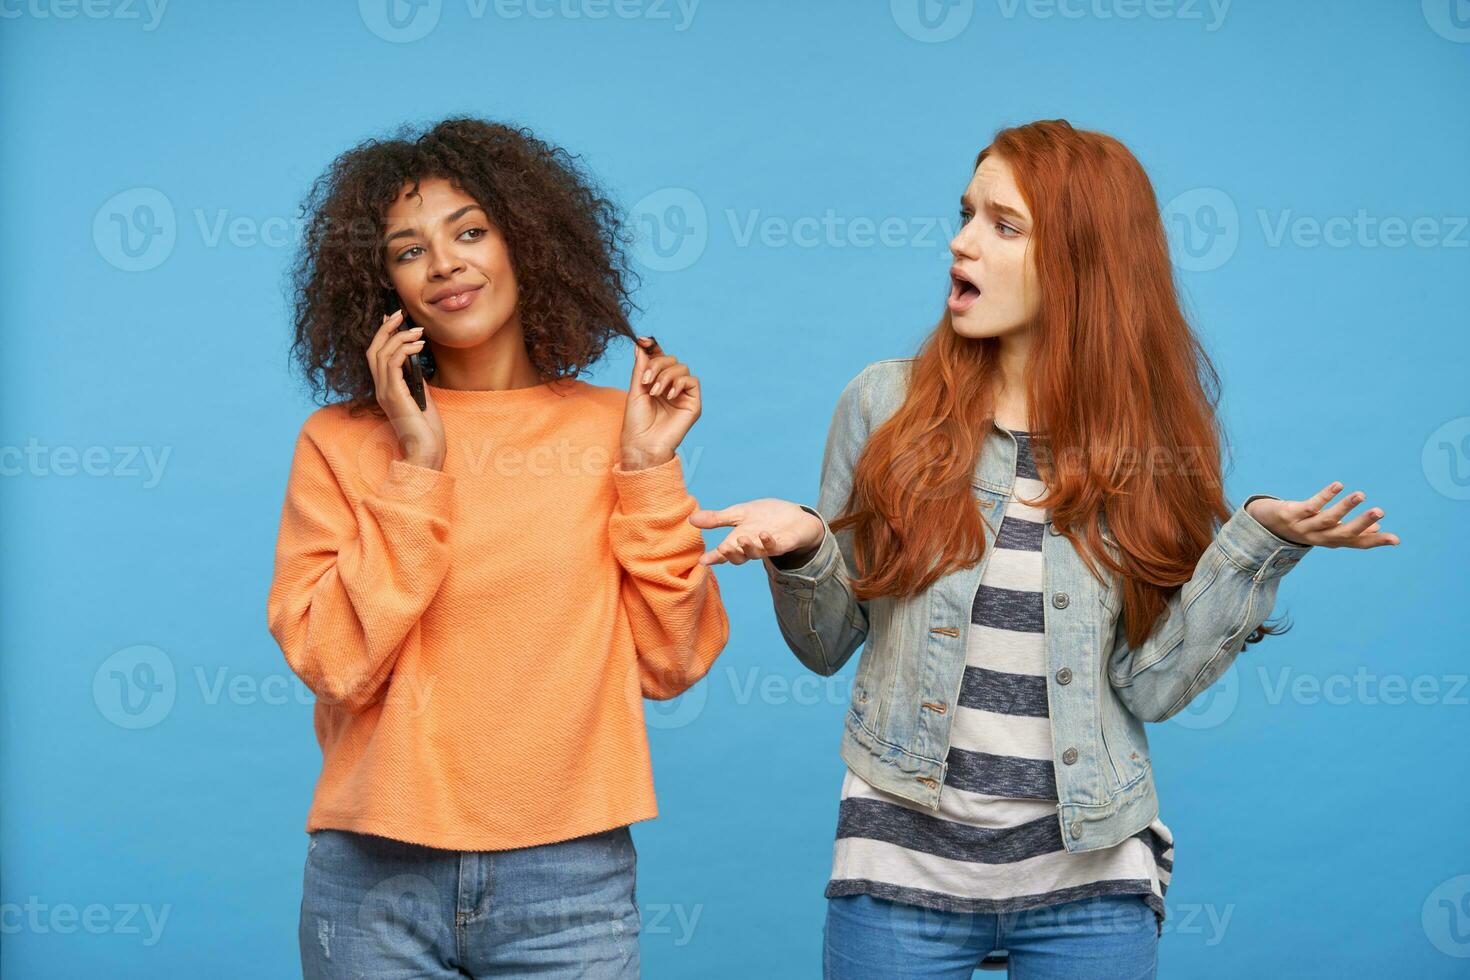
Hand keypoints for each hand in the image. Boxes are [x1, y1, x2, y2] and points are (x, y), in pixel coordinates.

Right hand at [369, 309, 444, 469]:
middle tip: (401, 314)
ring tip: (418, 331)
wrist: (426, 452)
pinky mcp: (394, 396)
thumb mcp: (421, 398)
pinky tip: (419, 346)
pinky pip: (393, 364)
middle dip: (386, 328)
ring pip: (381, 353)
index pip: (376, 356)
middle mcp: (380, 389)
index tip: (393, 318)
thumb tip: (416, 359)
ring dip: (400, 337)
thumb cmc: (427, 430)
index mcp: (385, 389)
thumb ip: (415, 380)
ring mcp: (385, 392)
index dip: (382, 334)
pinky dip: (404, 350)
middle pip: (374, 349)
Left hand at [619, 336, 699, 469]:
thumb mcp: (636, 390)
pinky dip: (679, 383)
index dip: (653, 346)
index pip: (659, 357)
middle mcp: (671, 385)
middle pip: (671, 359)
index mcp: (656, 380)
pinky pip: (693, 381)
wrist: (642, 444)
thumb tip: (641, 344)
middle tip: (646, 380)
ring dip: (666, 376)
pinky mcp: (693, 403)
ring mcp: (683, 394)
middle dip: (658, 364)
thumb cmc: (636, 422)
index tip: (642, 340)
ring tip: (655, 392)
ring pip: (682, 368)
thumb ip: (641, 367)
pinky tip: (668, 396)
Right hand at [688, 498, 825, 565]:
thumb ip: (717, 518)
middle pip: (739, 557)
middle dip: (730, 554)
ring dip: (748, 548)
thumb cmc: (766, 516)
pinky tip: (764, 534)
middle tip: (722, 548)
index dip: (713, 558)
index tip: (702, 561)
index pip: (723, 552)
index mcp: (739, 541)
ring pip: (756, 554)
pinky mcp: (784, 544)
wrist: (795, 516)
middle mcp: (752, 547)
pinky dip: (769, 542)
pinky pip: (775, 547)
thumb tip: (691, 519)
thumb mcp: (739, 514)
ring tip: (742, 539)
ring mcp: (768, 547)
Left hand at [1246, 482, 1400, 548]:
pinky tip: (1338, 485)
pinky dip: (1325, 496)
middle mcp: (1318, 537)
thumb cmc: (1303, 525)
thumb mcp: (1326, 528)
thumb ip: (1349, 528)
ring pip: (1327, 519)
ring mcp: (1303, 527)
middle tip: (1381, 511)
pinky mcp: (1291, 514)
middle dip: (1362, 523)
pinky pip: (1310, 506)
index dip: (1375, 542)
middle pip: (1343, 533)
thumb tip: (1375, 529)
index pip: (1356, 543)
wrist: (1265, 524)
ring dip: (1345, 507)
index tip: (1396, 539)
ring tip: (1361, 495)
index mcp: (1330, 541)